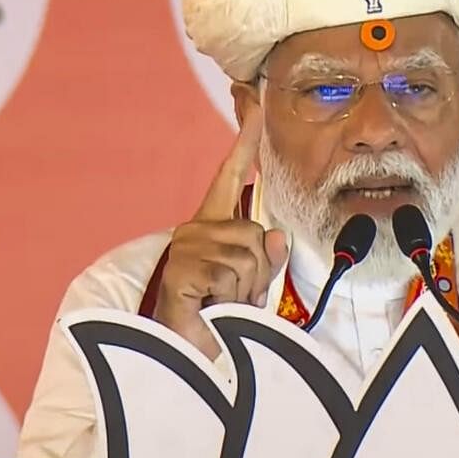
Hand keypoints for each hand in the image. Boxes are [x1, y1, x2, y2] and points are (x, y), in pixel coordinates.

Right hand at [153, 108, 288, 358]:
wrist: (186, 355)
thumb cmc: (215, 320)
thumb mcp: (249, 285)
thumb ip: (265, 258)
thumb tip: (275, 236)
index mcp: (211, 228)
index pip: (230, 176)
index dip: (244, 139)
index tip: (253, 102)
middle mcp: (196, 229)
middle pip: (257, 233)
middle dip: (259, 272)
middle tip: (233, 296)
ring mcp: (187, 246)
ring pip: (250, 254)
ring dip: (247, 288)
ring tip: (221, 304)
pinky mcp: (183, 268)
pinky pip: (232, 272)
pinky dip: (231, 297)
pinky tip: (210, 306)